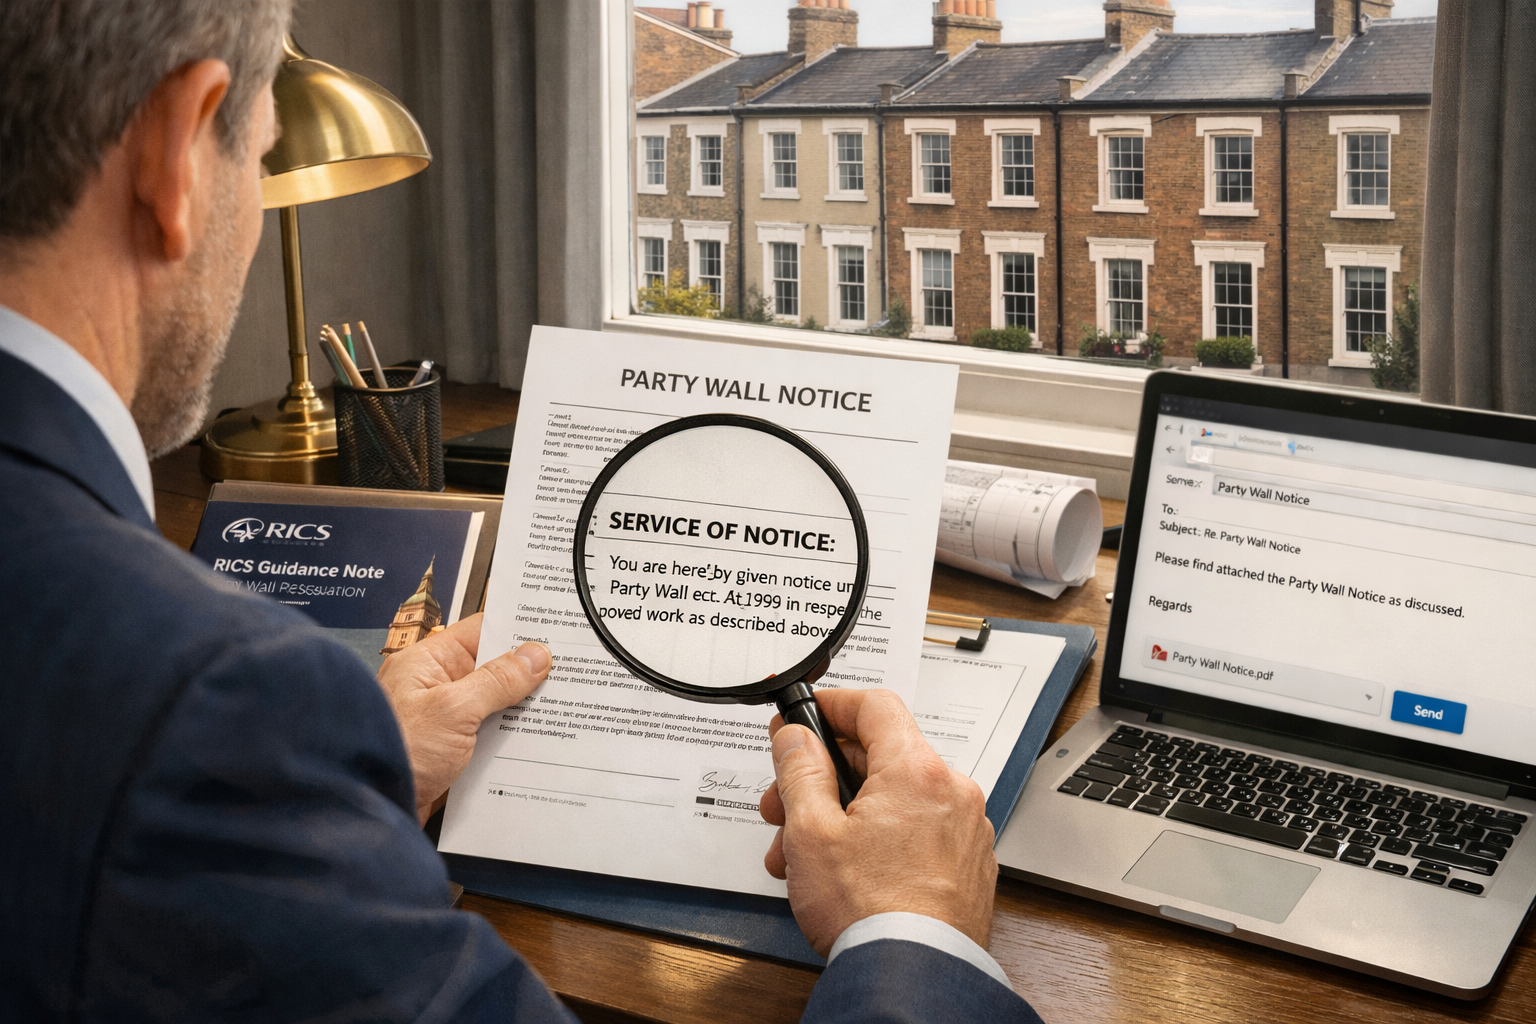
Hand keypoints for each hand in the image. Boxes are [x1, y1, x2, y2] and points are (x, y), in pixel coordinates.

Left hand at [375, 614, 550, 822]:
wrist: (367, 810)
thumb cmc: (394, 751)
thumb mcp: (453, 709)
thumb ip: (497, 681)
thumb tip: (535, 655)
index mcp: (428, 663)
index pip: (480, 631)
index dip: (517, 628)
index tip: (554, 629)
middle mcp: (435, 688)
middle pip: (491, 670)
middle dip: (528, 672)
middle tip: (570, 670)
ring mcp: (442, 722)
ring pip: (493, 706)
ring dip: (521, 710)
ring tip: (563, 704)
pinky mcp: (449, 755)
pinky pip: (488, 738)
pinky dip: (511, 740)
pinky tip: (537, 742)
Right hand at [759, 688, 996, 956]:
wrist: (914, 977)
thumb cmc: (870, 912)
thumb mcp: (811, 831)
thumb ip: (800, 770)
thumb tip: (796, 736)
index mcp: (917, 771)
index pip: (875, 705)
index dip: (832, 704)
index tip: (805, 718)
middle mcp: (952, 792)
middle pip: (881, 757)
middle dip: (824, 778)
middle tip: (785, 803)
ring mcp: (965, 831)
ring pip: (894, 801)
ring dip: (844, 815)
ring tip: (805, 855)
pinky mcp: (967, 866)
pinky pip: (917, 832)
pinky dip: (879, 839)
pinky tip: (845, 872)